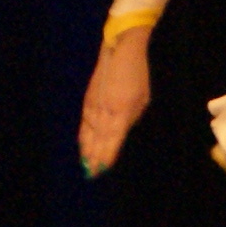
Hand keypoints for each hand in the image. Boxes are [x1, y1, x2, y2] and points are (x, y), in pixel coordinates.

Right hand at [78, 33, 149, 174]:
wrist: (120, 52)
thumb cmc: (138, 76)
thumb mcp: (142, 99)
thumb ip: (130, 118)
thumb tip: (120, 133)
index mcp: (122, 111)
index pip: (113, 139)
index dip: (107, 155)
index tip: (104, 168)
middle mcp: (105, 110)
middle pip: (98, 139)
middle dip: (95, 157)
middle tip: (92, 174)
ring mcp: (94, 105)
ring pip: (89, 133)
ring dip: (87, 150)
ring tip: (86, 165)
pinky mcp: (87, 100)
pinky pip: (85, 123)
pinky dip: (83, 136)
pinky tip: (83, 145)